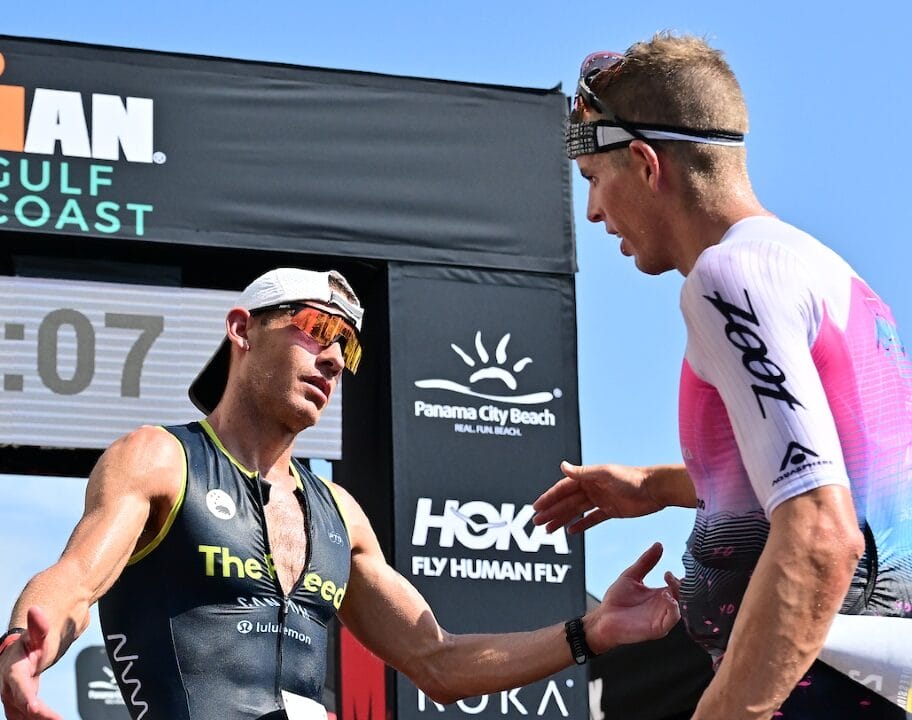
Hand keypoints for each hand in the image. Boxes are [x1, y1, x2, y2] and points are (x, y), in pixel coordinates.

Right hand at [0, 607, 61, 719]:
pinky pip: (25, 717)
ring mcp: (12, 698)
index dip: (26, 697)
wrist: (22, 652)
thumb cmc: (31, 643)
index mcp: (12, 670)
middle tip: (56, 719)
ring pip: (22, 715)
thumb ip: (39, 625)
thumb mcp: (37, 634)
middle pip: (20, 705)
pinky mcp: (19, 705)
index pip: (19, 686)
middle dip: (36, 714)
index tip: (35, 707)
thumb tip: (35, 609)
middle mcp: (8, 687)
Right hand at [532, 461, 660, 533]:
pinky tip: (570, 531)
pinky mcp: (611, 511)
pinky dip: (581, 524)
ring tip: (548, 530)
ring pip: (576, 511)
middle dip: (551, 512)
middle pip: (566, 502)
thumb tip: (562, 465)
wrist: (656, 489)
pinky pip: (591, 519)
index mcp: (588, 477)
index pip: (563, 489)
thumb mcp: (605, 473)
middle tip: (536, 523)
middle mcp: (592, 488)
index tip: (536, 507)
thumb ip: (582, 472)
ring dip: (561, 519)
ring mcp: (601, 500)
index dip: (548, 498)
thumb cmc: (632, 478)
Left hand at [585, 542, 679, 651]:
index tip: (668, 572)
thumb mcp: (631, 576)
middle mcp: (663, 606)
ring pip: (680, 607)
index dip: (678, 578)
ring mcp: (661, 618)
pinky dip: (674, 610)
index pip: (677, 585)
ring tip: (667, 588)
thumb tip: (658, 544)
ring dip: (677, 596)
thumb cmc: (616, 600)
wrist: (602, 618)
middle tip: (669, 577)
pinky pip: (672, 620)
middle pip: (682, 596)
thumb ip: (646, 562)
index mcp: (659, 595)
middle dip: (680, 585)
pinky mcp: (657, 628)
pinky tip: (668, 599)